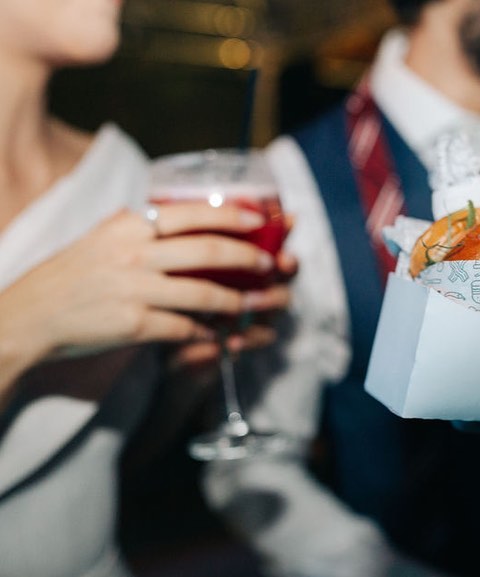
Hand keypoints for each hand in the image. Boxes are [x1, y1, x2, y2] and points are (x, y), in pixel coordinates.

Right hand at [0, 202, 272, 394]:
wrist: (31, 316)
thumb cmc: (72, 274)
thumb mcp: (104, 236)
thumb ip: (142, 226)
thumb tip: (183, 215)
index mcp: (129, 226)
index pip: (192, 212)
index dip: (233, 215)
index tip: (260, 220)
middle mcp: (134, 253)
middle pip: (208, 250)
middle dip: (248, 256)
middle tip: (271, 263)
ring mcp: (135, 289)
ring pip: (205, 292)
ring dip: (240, 300)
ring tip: (258, 302)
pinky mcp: (134, 324)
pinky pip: (184, 327)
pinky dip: (206, 331)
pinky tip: (219, 333)